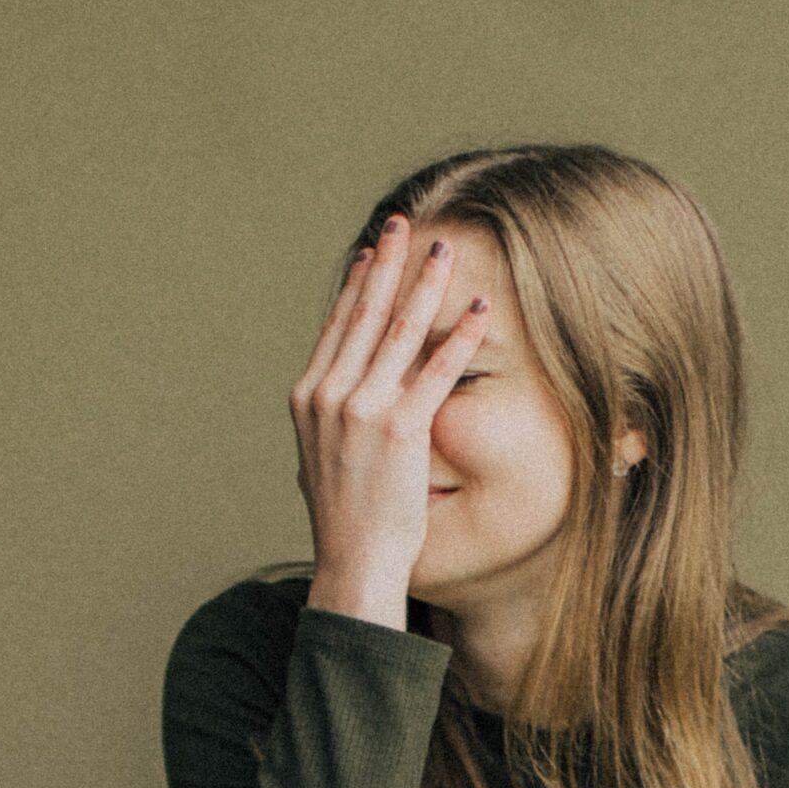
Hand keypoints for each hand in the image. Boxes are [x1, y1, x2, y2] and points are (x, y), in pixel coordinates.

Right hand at [289, 214, 489, 616]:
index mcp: (309, 398)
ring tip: (444, 251)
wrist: (353, 563)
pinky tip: (479, 310)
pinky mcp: (399, 429)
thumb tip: (341, 401)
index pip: (336, 327)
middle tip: (403, 224)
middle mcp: (330, 395)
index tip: (373, 253)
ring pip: (399, 331)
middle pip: (364, 314)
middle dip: (387, 264)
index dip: (357, 285)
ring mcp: (362, 410)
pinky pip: (436, 370)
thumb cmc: (347, 520)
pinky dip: (460, 336)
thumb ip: (332, 421)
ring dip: (426, 284)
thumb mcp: (323, 460)